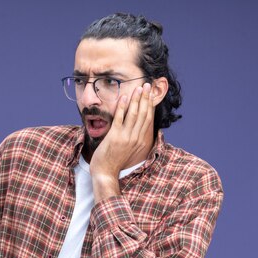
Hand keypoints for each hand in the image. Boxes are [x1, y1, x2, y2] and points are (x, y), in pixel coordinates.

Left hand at [90, 83, 153, 198]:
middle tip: (148, 85)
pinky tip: (124, 98)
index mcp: (141, 141)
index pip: (148, 119)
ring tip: (139, 88)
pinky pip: (120, 119)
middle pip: (143, 114)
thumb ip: (134, 139)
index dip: (150, 105)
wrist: (105, 173)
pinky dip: (122, 108)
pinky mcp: (115, 137)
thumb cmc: (116, 162)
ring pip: (134, 115)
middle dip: (146, 98)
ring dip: (136, 100)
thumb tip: (137, 129)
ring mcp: (125, 137)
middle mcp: (136, 138)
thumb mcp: (130, 150)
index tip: (151, 94)